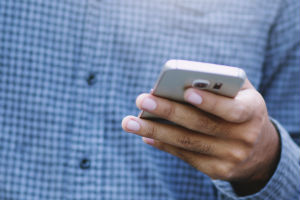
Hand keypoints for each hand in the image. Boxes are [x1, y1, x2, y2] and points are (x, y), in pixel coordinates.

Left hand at [122, 79, 279, 194]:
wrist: (259, 150)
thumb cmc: (240, 110)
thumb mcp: (240, 93)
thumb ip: (219, 83)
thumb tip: (181, 83)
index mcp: (252, 112)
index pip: (232, 109)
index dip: (210, 102)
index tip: (185, 92)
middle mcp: (244, 138)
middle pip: (201, 125)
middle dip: (168, 111)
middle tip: (142, 100)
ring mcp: (230, 158)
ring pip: (187, 142)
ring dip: (155, 131)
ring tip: (129, 122)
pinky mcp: (217, 170)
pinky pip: (185, 156)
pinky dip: (163, 144)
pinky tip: (145, 135)